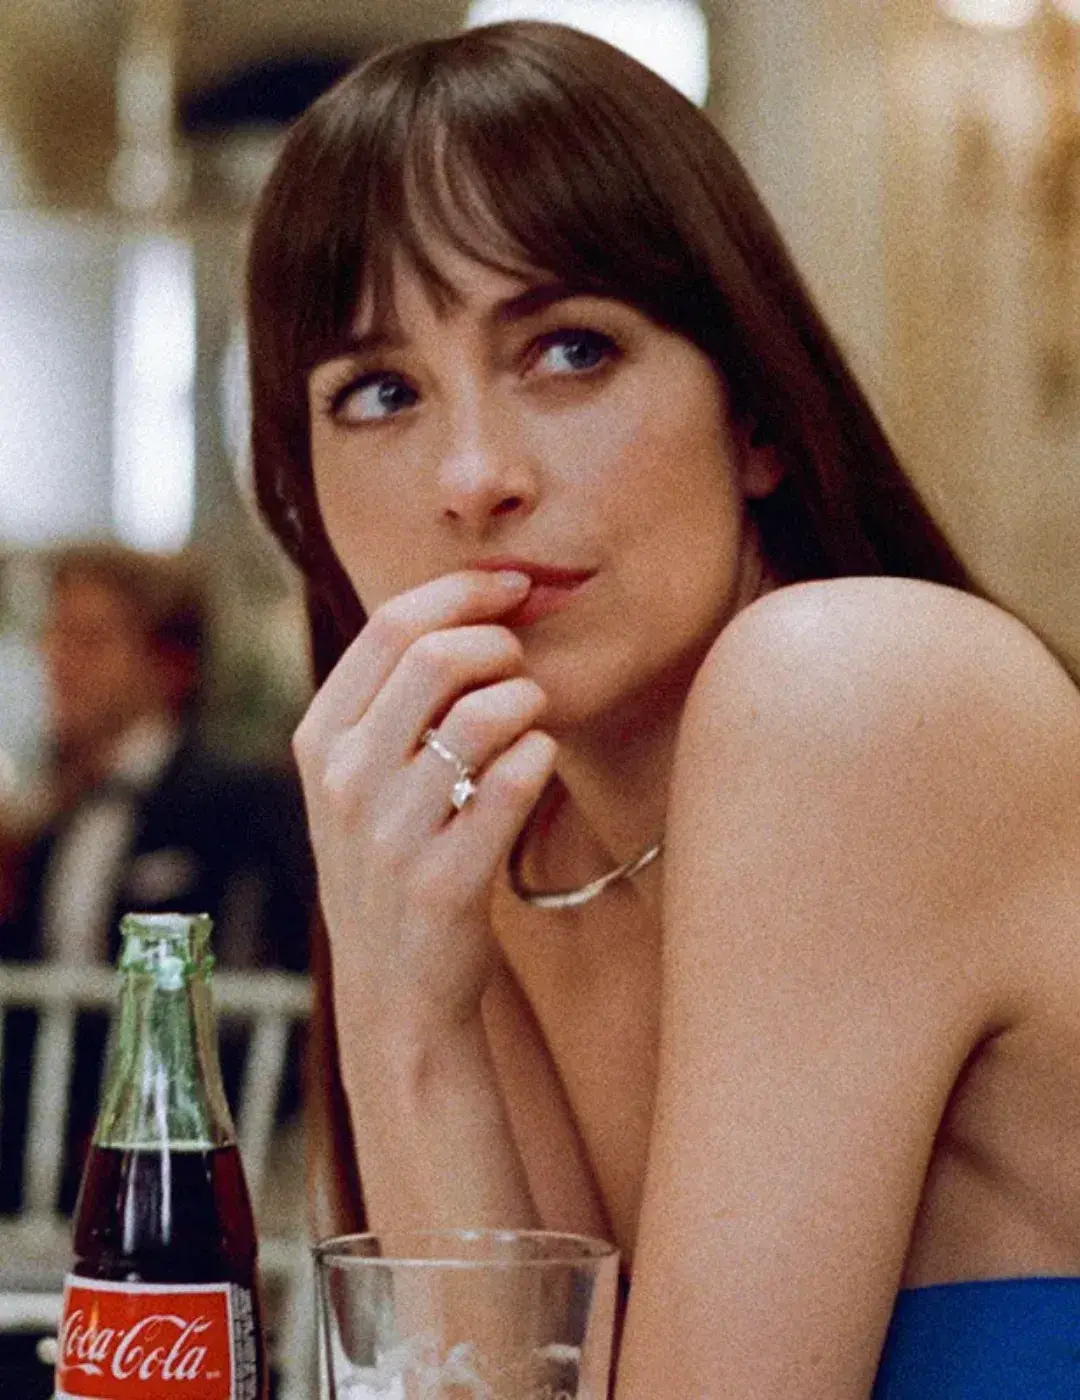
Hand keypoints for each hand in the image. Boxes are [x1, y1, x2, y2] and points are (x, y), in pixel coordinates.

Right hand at [293, 569, 556, 1039]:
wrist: (394, 989)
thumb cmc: (392, 860)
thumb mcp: (358, 778)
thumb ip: (391, 699)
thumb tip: (471, 605)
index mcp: (319, 738)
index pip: (390, 625)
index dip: (463, 591)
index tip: (513, 586)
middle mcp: (344, 780)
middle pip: (437, 656)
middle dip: (501, 643)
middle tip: (522, 666)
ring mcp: (389, 833)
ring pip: (485, 715)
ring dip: (529, 701)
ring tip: (531, 722)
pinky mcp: (442, 881)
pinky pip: (515, 783)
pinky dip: (541, 758)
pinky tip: (537, 766)